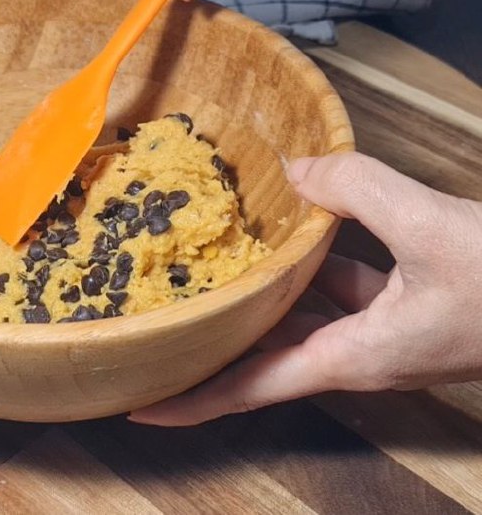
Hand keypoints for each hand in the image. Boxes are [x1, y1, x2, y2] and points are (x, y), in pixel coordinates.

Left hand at [129, 152, 481, 425]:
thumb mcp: (432, 228)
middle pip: (261, 358)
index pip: (249, 389)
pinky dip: (311, 265)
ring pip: (299, 318)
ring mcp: (380, 333)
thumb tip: (297, 166)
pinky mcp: (402, 308)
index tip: (138, 404)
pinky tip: (293, 229)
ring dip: (258, 296)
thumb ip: (357, 190)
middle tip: (159, 326)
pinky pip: (339, 290)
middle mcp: (356, 355)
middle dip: (212, 344)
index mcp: (351, 358)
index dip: (190, 400)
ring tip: (206, 269)